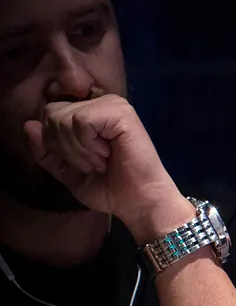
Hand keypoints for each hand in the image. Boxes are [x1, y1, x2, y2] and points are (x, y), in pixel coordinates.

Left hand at [22, 92, 188, 233]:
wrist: (137, 202)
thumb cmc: (108, 188)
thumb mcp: (66, 172)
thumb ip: (45, 151)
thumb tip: (28, 125)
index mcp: (88, 113)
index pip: (49, 113)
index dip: (55, 142)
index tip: (81, 161)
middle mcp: (99, 103)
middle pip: (51, 113)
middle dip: (64, 146)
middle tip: (92, 163)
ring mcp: (111, 105)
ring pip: (64, 118)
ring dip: (77, 149)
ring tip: (100, 160)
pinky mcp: (121, 112)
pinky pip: (81, 121)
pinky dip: (87, 144)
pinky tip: (106, 154)